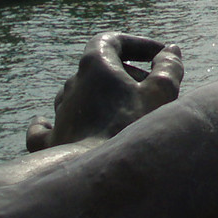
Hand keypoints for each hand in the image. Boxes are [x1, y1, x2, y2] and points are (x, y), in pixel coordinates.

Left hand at [25, 33, 181, 151]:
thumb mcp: (160, 93)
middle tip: (154, 92)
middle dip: (128, 75)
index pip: (111, 41)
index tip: (157, 55)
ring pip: (80, 96)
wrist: (98, 176)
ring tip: (126, 117)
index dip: (136, 44)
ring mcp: (60, 113)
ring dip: (103, 100)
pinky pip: (46, 128)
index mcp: (95, 65)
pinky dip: (53, 124)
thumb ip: (168, 67)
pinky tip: (52, 126)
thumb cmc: (131, 129)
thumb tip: (171, 51)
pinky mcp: (51, 141)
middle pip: (99, 70)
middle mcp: (72, 85)